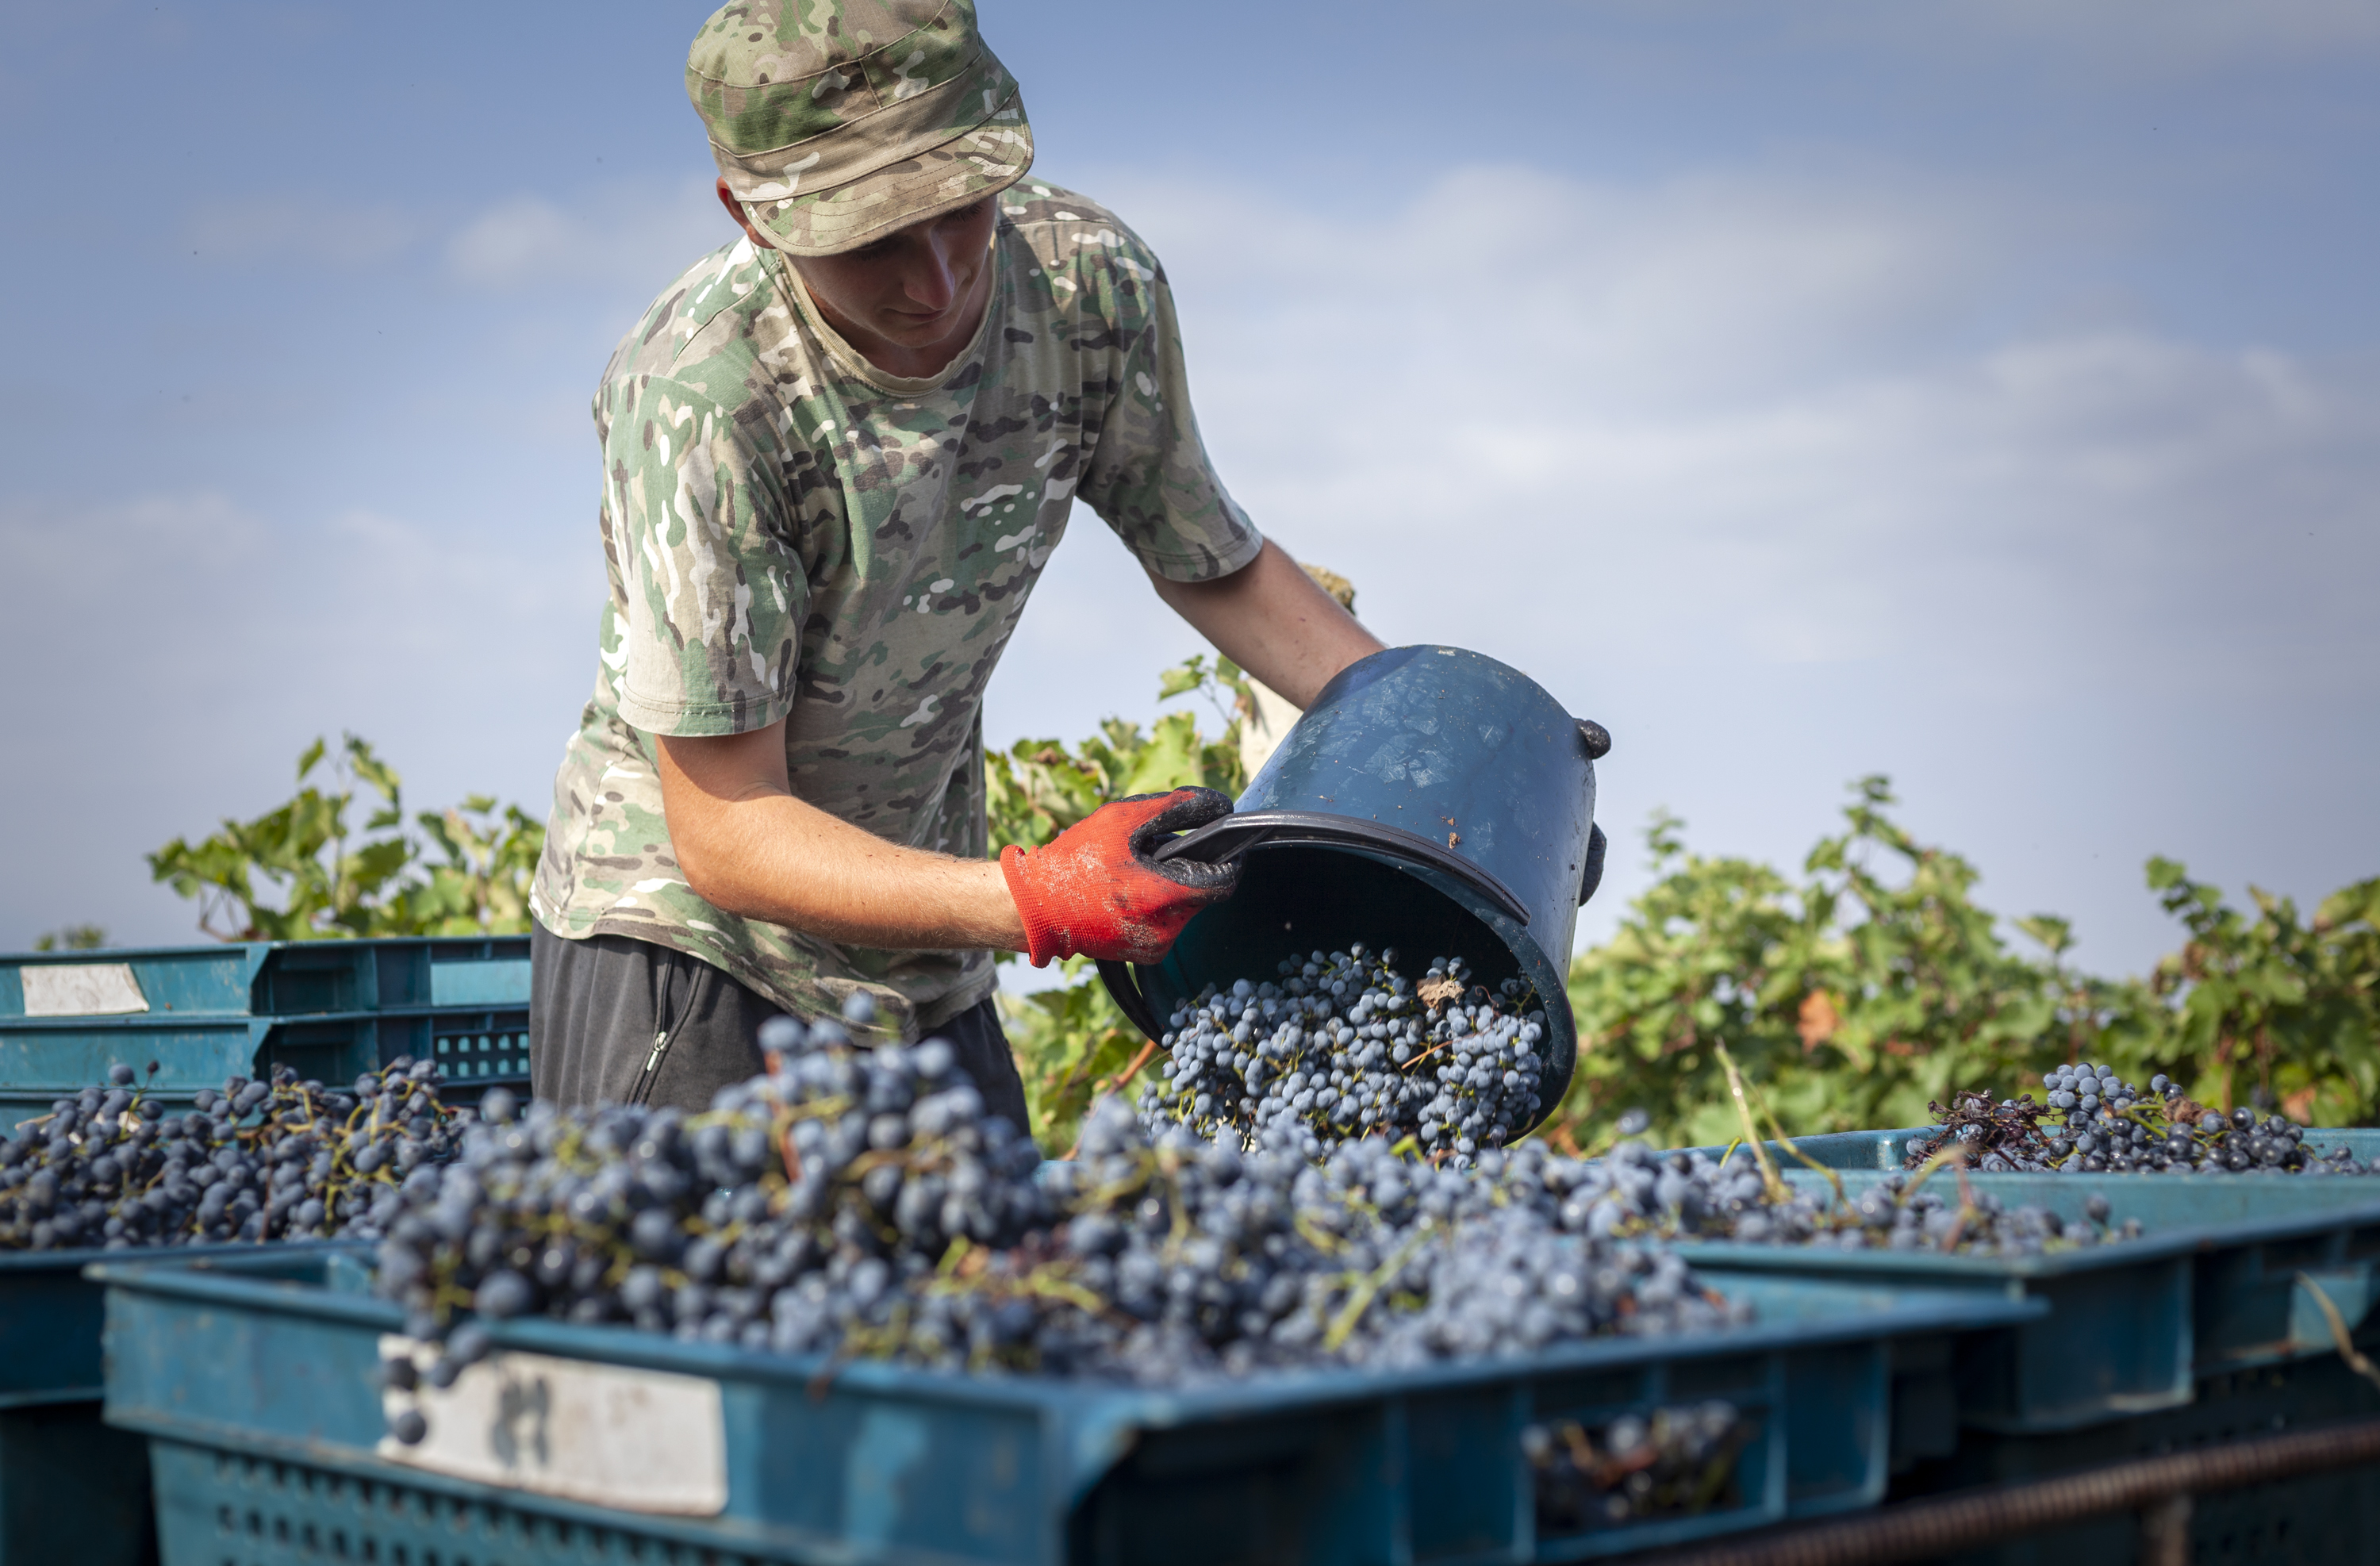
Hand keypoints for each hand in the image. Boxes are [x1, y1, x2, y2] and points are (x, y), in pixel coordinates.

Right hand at [999, 788, 1239, 965]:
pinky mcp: (1144, 956)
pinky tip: (1129, 893)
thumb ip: (1175, 807)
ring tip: (1136, 874)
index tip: (1221, 845)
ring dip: (1171, 889)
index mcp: (1161, 896)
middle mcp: (1164, 930)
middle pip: (1202, 893)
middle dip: (1186, 870)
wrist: (1036, 906)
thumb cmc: (1076, 861)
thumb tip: (1218, 804)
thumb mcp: (1123, 819)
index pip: (1224, 882)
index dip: (1228, 859)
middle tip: (1153, 856)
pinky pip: (1167, 925)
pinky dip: (1157, 907)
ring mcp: (1154, 947)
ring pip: (1184, 909)